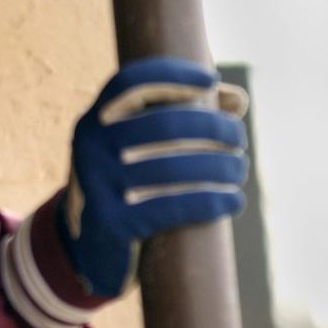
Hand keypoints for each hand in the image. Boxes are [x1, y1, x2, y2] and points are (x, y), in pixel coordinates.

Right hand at [57, 57, 248, 297]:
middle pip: (164, 122)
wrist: (88, 251)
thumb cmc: (124, 189)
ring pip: (174, 165)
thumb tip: (236, 101)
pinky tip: (234, 200)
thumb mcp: (134, 151)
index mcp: (94, 120)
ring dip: (220, 165)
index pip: (131, 83)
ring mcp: (97, 184)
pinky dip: (212, 201)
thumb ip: (179, 118)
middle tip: (239, 138)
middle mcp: (89, 145)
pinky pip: (173, 205)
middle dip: (213, 126)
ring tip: (239, 169)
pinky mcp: (112, 222)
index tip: (212, 80)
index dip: (173, 76)